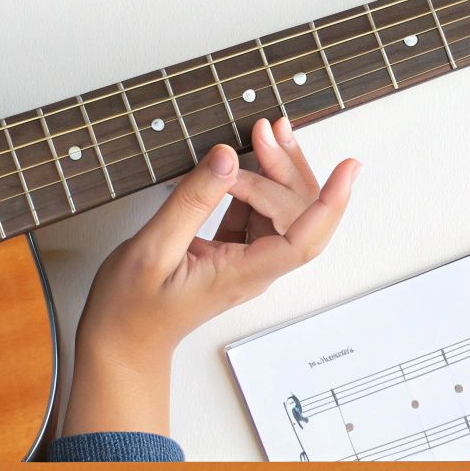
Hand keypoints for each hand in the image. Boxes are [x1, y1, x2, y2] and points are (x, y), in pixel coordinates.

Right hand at [65, 117, 358, 435]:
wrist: (120, 341)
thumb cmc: (131, 308)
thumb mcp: (152, 249)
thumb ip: (192, 202)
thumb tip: (228, 158)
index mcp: (243, 273)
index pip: (303, 240)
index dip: (330, 203)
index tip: (348, 169)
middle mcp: (254, 268)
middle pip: (296, 216)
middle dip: (288, 167)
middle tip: (267, 129)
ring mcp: (246, 259)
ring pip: (281, 212)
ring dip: (276, 171)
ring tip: (266, 133)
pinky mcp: (233, 251)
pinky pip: (257, 213)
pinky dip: (256, 184)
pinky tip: (246, 159)